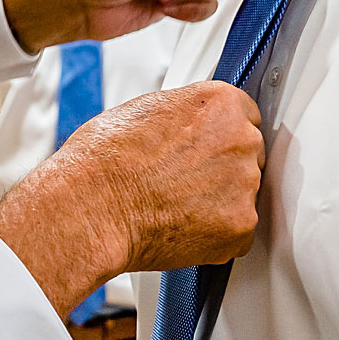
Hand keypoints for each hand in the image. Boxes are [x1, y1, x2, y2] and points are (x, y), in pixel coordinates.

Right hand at [0, 81, 264, 318]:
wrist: (90, 207)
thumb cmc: (103, 161)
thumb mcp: (143, 110)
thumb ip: (184, 114)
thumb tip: (190, 124)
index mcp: (220, 102)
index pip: (244, 116)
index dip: (220, 137)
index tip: (205, 151)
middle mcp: (241, 138)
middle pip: (248, 155)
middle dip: (222, 170)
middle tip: (182, 182)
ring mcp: (245, 184)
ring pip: (242, 196)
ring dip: (218, 203)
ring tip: (173, 206)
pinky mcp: (241, 226)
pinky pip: (238, 233)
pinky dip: (215, 236)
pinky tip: (179, 228)